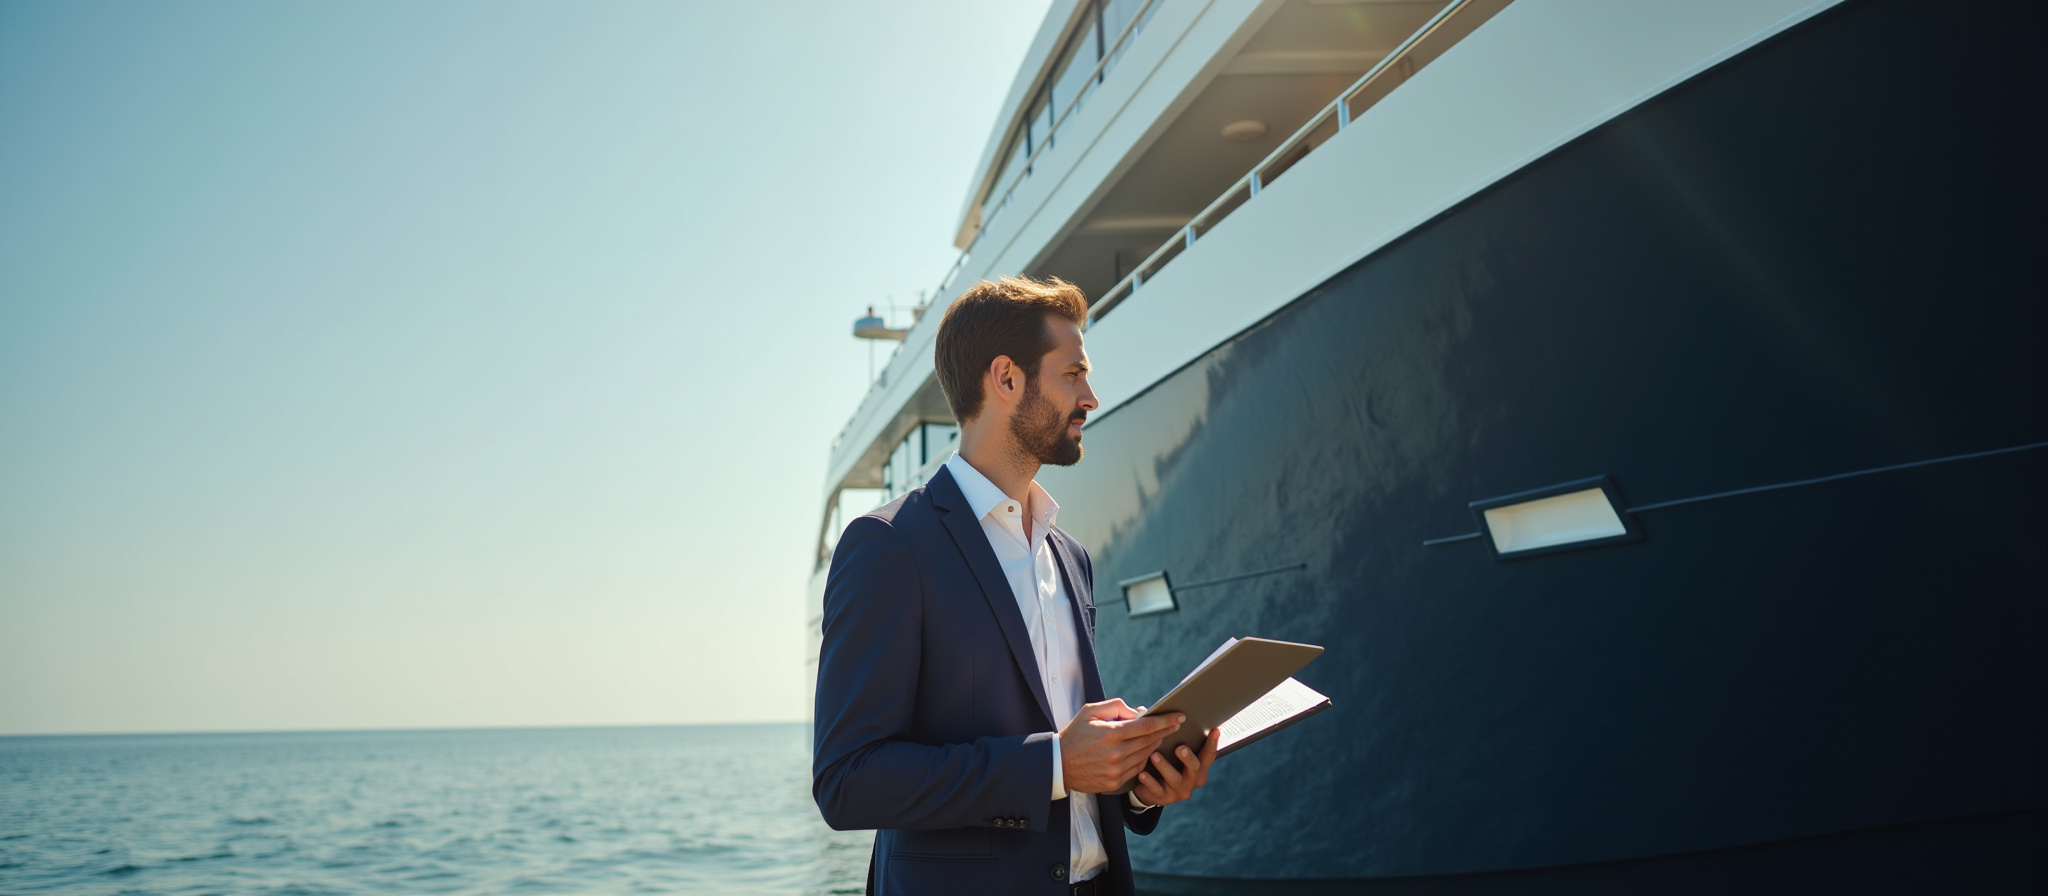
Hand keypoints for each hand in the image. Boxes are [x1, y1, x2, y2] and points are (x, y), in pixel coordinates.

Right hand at [1059, 698, 1182, 793]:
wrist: (1058, 764)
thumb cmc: (1074, 734)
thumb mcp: (1090, 712)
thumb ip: (1115, 707)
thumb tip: (1139, 712)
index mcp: (1110, 733)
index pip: (1146, 726)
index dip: (1165, 721)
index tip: (1179, 716)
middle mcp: (1115, 753)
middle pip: (1150, 741)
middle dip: (1165, 731)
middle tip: (1175, 724)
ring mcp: (1115, 770)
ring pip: (1146, 756)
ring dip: (1155, 745)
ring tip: (1160, 736)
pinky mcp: (1114, 783)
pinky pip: (1137, 769)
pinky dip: (1144, 759)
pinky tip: (1145, 751)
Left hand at [1131, 727, 1217, 807]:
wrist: (1151, 788)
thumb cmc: (1166, 761)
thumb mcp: (1172, 749)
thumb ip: (1173, 734)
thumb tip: (1160, 713)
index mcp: (1199, 766)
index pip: (1209, 754)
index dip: (1212, 743)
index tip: (1215, 730)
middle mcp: (1193, 779)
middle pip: (1195, 767)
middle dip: (1188, 757)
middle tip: (1180, 747)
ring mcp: (1179, 790)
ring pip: (1174, 778)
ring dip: (1164, 766)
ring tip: (1154, 755)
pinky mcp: (1164, 798)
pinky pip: (1157, 790)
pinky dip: (1149, 781)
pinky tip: (1142, 773)